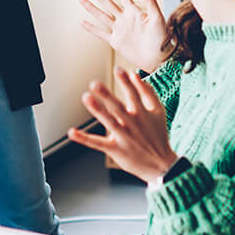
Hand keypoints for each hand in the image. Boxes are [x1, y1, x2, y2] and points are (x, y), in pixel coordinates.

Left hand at [68, 67, 177, 182]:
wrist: (161, 165)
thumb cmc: (157, 135)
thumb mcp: (159, 112)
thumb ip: (149, 92)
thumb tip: (137, 75)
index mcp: (142, 113)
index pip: (133, 94)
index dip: (126, 82)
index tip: (118, 70)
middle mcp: (132, 124)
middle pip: (118, 107)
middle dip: (107, 95)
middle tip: (94, 84)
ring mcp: (124, 137)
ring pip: (109, 122)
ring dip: (97, 110)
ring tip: (86, 98)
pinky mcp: (116, 150)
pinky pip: (98, 143)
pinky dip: (85, 138)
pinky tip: (72, 132)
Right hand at [80, 0, 169, 71]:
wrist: (159, 59)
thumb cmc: (162, 39)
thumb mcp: (157, 17)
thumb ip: (150, 0)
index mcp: (135, 12)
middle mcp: (125, 19)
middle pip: (107, 3)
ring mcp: (119, 30)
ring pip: (101, 16)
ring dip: (91, 8)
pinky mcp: (116, 42)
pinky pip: (100, 33)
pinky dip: (91, 28)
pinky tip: (83, 22)